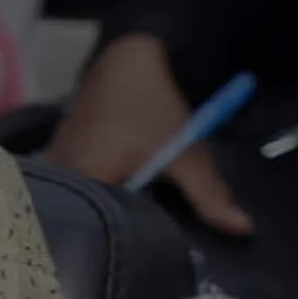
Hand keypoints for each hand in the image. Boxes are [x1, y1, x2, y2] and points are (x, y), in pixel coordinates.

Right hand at [49, 34, 253, 235]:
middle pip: (93, 216)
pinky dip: (106, 190)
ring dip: (116, 206)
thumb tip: (242, 229)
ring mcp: (56, 163)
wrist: (127, 55)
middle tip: (160, 231)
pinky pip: (84, 185)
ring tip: (147, 210)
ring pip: (89, 201)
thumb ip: (208, 194)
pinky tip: (129, 187)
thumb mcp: (183, 151)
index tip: (164, 243)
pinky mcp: (62, 153)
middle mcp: (59, 175)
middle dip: (126, 224)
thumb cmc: (150, 103)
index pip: (103, 228)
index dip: (136, 238)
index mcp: (81, 179)